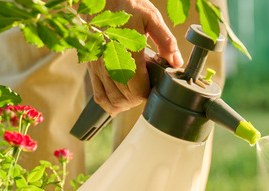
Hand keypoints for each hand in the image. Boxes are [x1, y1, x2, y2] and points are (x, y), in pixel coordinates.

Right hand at [86, 0, 182, 115]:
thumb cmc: (126, 4)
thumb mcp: (151, 17)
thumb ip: (166, 41)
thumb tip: (176, 62)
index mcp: (127, 51)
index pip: (137, 89)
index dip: (148, 93)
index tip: (155, 87)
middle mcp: (110, 63)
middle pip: (126, 98)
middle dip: (139, 99)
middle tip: (148, 88)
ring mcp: (99, 67)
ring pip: (112, 100)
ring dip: (126, 103)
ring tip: (136, 94)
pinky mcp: (92, 67)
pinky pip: (98, 94)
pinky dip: (109, 103)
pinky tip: (119, 102)